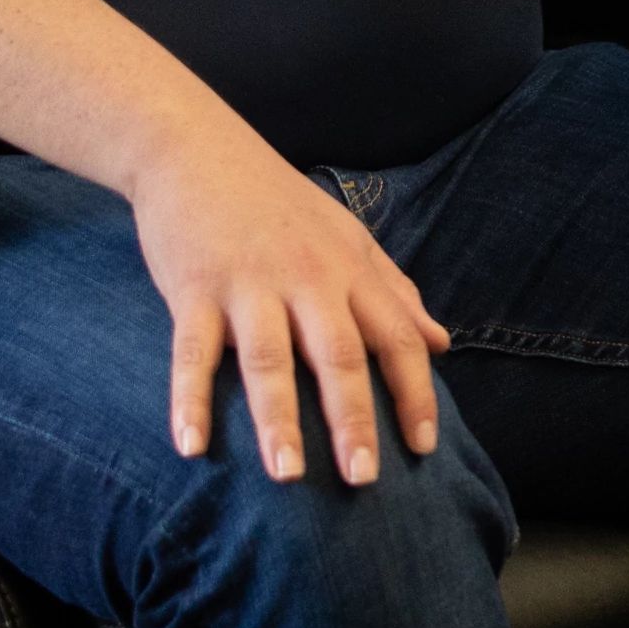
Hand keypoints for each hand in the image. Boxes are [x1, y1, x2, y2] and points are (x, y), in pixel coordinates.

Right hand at [123, 143, 448, 487]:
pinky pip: (192, 352)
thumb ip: (392, 291)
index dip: (415, 393)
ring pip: (268, 360)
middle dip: (353, 420)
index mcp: (348, 269)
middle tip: (364, 480)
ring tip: (287, 476)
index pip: (395, 337)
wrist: (195, 148)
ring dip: (277, 421)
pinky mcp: (193, 288)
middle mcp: (305, 278)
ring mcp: (247, 284)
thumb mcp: (346, 237)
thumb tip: (440, 342)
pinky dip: (189, 400)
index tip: (427, 447)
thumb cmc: (276, 202)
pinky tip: (190, 447)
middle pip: (338, 356)